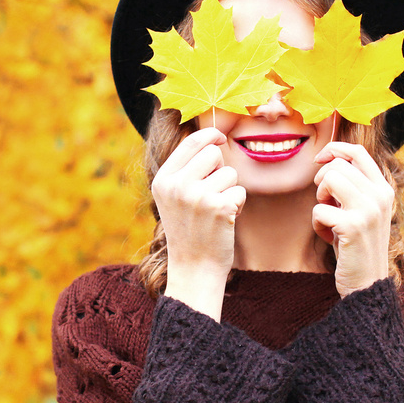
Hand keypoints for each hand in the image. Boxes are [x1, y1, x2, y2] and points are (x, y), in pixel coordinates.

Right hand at [151, 127, 244, 319]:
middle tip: (213, 192)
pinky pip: (240, 191)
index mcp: (163, 180)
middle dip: (220, 169)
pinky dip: (238, 205)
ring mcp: (198, 197)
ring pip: (230, 173)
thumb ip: (185, 168)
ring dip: (229, 190)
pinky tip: (224, 221)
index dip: (211, 134)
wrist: (194, 267)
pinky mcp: (219, 208)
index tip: (221, 136)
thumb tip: (211, 136)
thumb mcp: (174, 197)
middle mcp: (178, 186)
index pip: (191, 142)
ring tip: (216, 210)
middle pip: (214, 153)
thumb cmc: (189, 229)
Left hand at [312, 142, 392, 297]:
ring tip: (329, 218)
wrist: (367, 284)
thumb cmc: (357, 245)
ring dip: (320, 200)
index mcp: (384, 189)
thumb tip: (329, 159)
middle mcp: (380, 196)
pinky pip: (319, 210)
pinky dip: (317, 224)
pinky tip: (329, 238)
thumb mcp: (362, 210)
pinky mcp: (353, 226)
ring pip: (329, 179)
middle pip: (337, 166)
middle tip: (327, 204)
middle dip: (322, 183)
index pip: (358, 152)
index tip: (320, 159)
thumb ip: (353, 186)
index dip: (334, 149)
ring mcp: (368, 210)